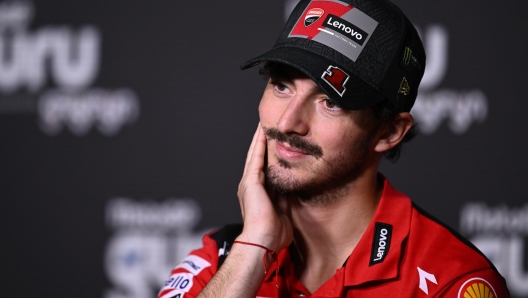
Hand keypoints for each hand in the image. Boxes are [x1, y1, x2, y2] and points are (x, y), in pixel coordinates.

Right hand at [237, 123, 292, 252]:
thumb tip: (291, 190)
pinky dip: (259, 144)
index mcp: (258, 194)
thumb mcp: (283, 212)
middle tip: (266, 126)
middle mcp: (250, 186)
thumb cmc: (273, 234)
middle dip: (261, 143)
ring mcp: (249, 183)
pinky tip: (262, 132)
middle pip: (257, 159)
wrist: (262, 241)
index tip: (273, 143)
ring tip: (263, 124)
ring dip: (259, 139)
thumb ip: (284, 199)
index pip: (264, 169)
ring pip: (255, 155)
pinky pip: (256, 158)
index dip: (267, 155)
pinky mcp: (251, 182)